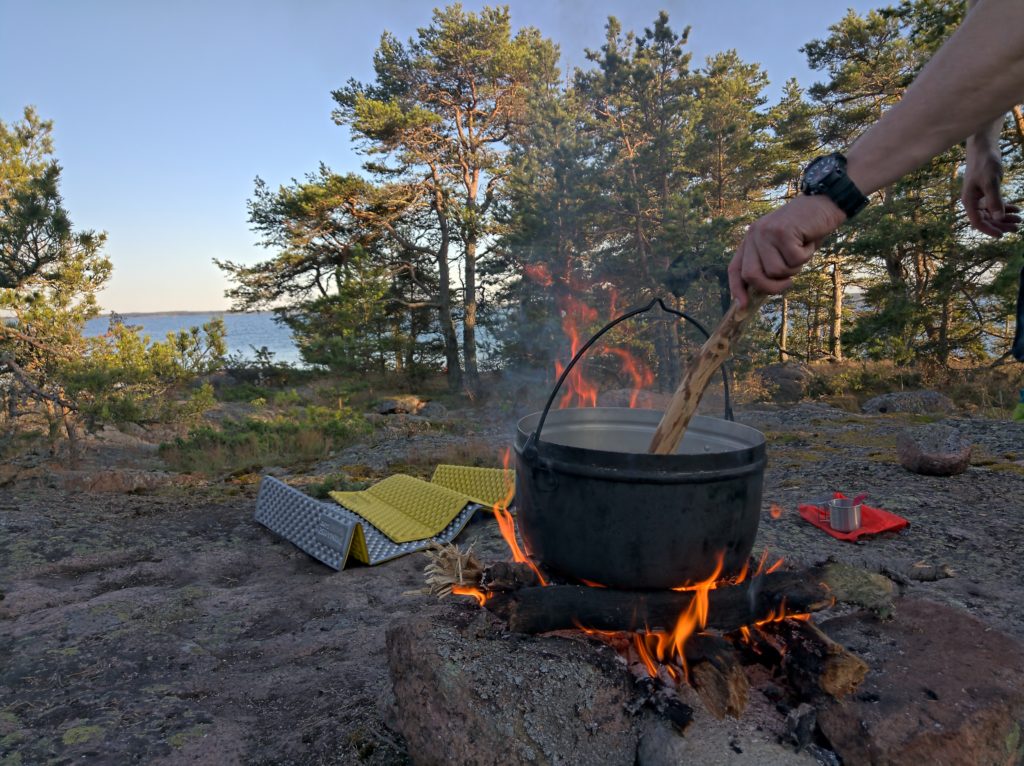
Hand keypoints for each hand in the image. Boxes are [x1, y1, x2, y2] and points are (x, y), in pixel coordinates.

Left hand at [728, 195, 846, 307]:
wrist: (824, 203)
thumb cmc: (805, 231)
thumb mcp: (782, 248)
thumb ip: (769, 264)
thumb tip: (760, 293)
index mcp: (750, 240)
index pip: (735, 269)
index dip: (737, 288)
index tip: (743, 305)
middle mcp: (753, 235)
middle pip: (752, 275)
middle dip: (771, 287)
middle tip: (788, 282)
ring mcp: (766, 232)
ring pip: (776, 271)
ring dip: (794, 267)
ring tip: (801, 250)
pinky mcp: (783, 231)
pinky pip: (794, 260)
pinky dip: (806, 256)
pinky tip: (808, 240)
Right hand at [962, 137, 1019, 236]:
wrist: (983, 149)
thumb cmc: (984, 163)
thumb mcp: (991, 182)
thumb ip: (994, 200)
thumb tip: (999, 218)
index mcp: (969, 201)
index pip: (978, 221)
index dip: (990, 229)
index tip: (1002, 235)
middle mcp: (972, 202)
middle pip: (986, 219)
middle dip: (1001, 224)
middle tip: (1017, 228)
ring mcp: (979, 197)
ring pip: (992, 213)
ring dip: (1005, 217)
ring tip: (1020, 220)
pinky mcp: (985, 192)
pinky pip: (995, 205)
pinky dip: (1005, 208)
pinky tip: (1016, 209)